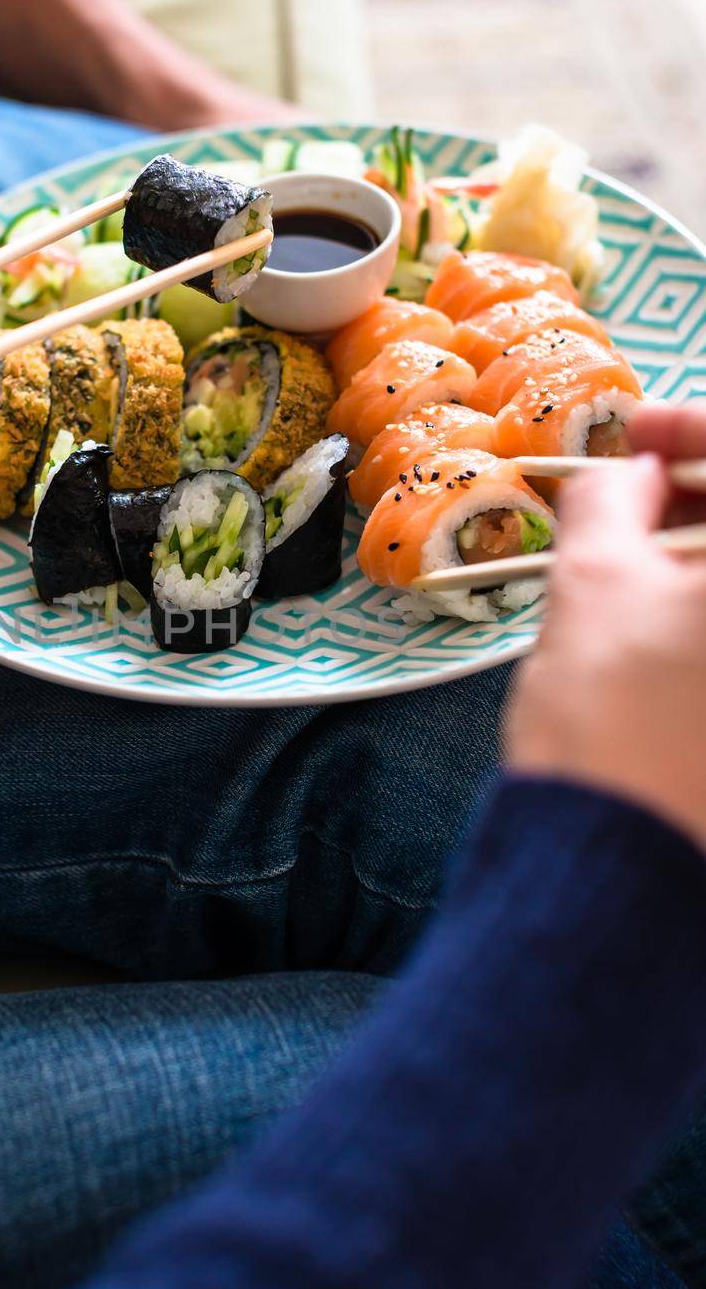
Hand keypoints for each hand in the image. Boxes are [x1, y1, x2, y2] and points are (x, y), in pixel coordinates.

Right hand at [506, 402, 705, 852]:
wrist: (613, 862)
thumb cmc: (609, 727)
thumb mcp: (593, 582)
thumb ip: (615, 500)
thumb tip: (631, 475)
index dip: (692, 426)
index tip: (636, 431)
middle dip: (700, 493)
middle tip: (634, 488)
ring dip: (700, 550)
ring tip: (631, 551)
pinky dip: (699, 607)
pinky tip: (655, 608)